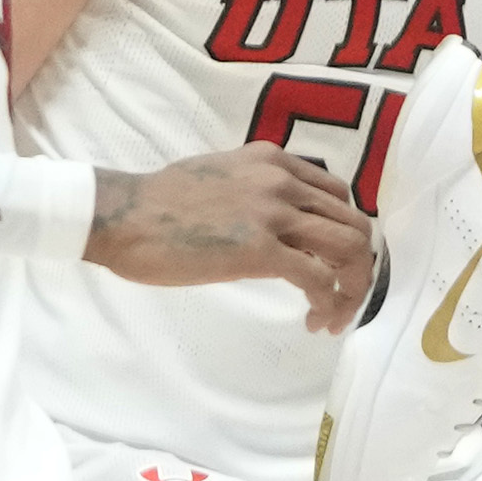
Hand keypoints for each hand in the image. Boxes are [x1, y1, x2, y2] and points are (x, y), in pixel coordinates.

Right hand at [92, 145, 376, 332]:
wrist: (123, 215)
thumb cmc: (159, 202)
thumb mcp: (222, 175)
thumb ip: (256, 189)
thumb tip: (275, 223)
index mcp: (274, 161)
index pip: (338, 195)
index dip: (344, 233)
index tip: (333, 265)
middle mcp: (283, 180)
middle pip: (353, 223)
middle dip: (358, 266)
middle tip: (343, 299)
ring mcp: (274, 213)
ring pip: (348, 248)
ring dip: (351, 288)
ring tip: (333, 316)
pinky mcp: (260, 250)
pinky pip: (318, 277)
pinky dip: (328, 301)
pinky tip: (313, 319)